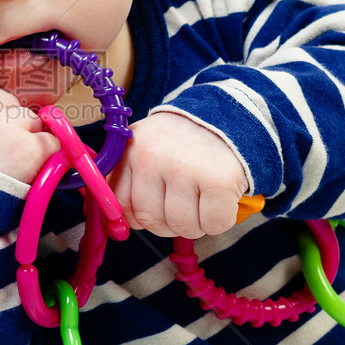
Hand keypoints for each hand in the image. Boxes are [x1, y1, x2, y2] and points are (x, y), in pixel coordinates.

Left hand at [109, 111, 247, 237]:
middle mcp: (154, 159)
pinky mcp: (219, 182)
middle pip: (151, 220)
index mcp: (132, 151)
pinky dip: (219, 220)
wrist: (227, 117)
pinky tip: (220, 199)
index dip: (140, 215)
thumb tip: (117, 221)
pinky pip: (213, 225)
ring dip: (196, 223)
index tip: (156, 205)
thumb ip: (128, 179)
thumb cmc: (183, 143)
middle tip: (184, 201)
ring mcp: (186, 170)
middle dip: (169, 222)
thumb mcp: (146, 148)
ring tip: (202, 199)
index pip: (121, 205)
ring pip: (182, 226)